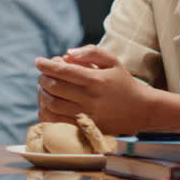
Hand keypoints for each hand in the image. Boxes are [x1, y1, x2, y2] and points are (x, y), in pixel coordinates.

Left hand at [35, 44, 151, 134]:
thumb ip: (91, 52)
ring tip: (43, 88)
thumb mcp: (113, 61)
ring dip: (42, 94)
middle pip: (55, 87)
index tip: (38, 61)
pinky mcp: (86, 128)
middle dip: (43, 78)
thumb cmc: (124, 82)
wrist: (142, 110)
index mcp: (96, 79)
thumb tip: (67, 53)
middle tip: (43, 74)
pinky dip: (46, 112)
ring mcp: (87, 114)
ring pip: (53, 104)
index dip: (46, 65)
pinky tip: (46, 104)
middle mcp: (90, 98)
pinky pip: (57, 121)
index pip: (63, 71)